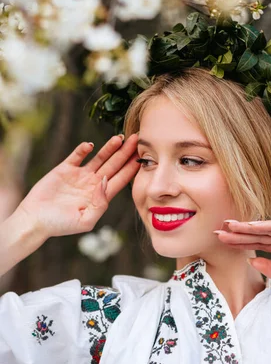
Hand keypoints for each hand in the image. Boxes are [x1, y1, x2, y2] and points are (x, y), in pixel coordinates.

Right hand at [16, 134, 139, 238]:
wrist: (35, 220)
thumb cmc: (60, 225)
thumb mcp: (86, 221)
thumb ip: (100, 205)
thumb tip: (106, 183)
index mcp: (101, 196)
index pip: (121, 179)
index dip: (131, 167)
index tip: (142, 156)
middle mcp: (93, 183)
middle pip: (114, 165)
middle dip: (126, 152)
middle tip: (137, 139)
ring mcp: (80, 175)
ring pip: (99, 158)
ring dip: (109, 148)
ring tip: (120, 138)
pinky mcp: (65, 169)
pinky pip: (77, 156)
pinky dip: (83, 149)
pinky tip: (90, 145)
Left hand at [215, 219, 270, 300]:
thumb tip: (251, 260)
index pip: (259, 243)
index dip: (241, 242)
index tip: (223, 241)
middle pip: (259, 234)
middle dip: (239, 232)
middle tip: (218, 230)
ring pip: (268, 228)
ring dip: (249, 226)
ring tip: (230, 226)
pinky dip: (268, 225)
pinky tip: (252, 225)